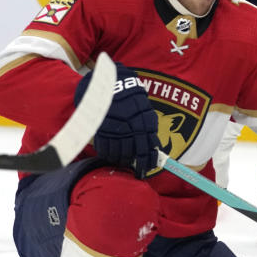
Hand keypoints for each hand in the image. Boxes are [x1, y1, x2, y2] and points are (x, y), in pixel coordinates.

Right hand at [75, 62, 158, 178]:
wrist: (112, 83)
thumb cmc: (131, 97)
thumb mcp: (145, 110)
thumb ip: (148, 128)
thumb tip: (153, 146)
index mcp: (146, 124)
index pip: (151, 148)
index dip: (151, 161)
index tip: (150, 168)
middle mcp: (132, 129)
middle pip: (137, 154)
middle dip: (139, 165)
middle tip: (139, 172)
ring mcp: (117, 131)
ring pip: (121, 154)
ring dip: (123, 161)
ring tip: (124, 163)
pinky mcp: (102, 130)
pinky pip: (105, 149)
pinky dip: (108, 155)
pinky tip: (111, 156)